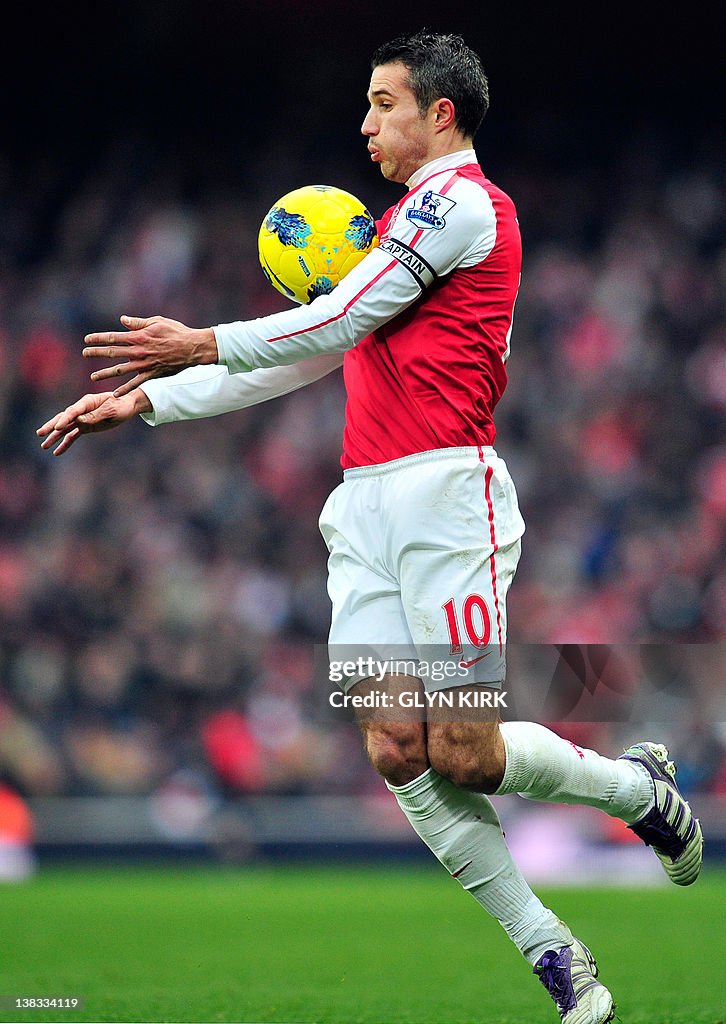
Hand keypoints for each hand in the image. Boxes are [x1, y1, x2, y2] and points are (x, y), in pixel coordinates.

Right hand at [36, 390, 150, 455]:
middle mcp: (81, 410)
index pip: (73, 411)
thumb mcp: (111, 410)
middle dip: (51, 426)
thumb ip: (96, 415)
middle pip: (63, 418)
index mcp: (87, 402)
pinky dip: (65, 443)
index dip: (64, 419)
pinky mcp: (86, 427)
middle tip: (40, 433)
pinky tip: (57, 453)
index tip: (56, 428)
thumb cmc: (121, 405)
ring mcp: (82, 419)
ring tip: (43, 446)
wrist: (127, 406)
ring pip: (65, 428)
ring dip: (54, 437)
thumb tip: (79, 420)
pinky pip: (73, 436)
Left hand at [82, 314, 218, 396]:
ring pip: (120, 370)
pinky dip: (125, 389)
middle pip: (112, 352)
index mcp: (139, 337)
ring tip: (93, 377)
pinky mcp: (152, 374)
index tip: (87, 339)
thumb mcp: (157, 322)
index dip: (98, 338)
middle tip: (85, 354)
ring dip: (105, 373)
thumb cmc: (176, 332)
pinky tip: (115, 394)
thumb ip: (138, 323)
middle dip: (96, 353)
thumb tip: (121, 320)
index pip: (113, 337)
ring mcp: (144, 364)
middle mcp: (139, 351)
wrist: (193, 348)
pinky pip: (136, 383)